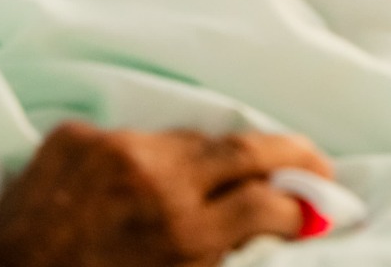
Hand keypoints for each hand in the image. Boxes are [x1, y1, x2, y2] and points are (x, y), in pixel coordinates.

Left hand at [0, 123, 332, 266]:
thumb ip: (213, 256)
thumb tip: (261, 226)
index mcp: (182, 235)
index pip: (264, 204)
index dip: (297, 207)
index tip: (313, 211)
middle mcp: (156, 182)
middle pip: (242, 150)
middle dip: (287, 154)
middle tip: (315, 162)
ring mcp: (115, 149)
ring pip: (187, 139)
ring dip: (211, 158)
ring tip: (227, 174)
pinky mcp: (76, 136)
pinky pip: (129, 141)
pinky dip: (143, 162)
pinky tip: (137, 186)